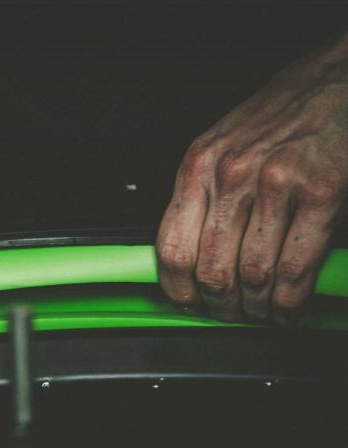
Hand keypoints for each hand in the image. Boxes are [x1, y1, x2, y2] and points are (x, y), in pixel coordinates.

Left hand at [156, 32, 347, 322]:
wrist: (339, 79)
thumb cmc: (283, 114)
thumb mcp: (224, 147)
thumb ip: (206, 197)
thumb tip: (193, 259)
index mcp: (199, 166)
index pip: (171, 248)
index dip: (178, 291)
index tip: (188, 305)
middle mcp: (230, 175)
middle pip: (210, 270)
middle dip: (220, 306)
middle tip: (229, 314)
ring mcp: (275, 184)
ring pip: (251, 275)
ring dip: (255, 308)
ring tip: (259, 314)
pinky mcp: (319, 193)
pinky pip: (294, 268)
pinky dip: (288, 301)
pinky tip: (287, 308)